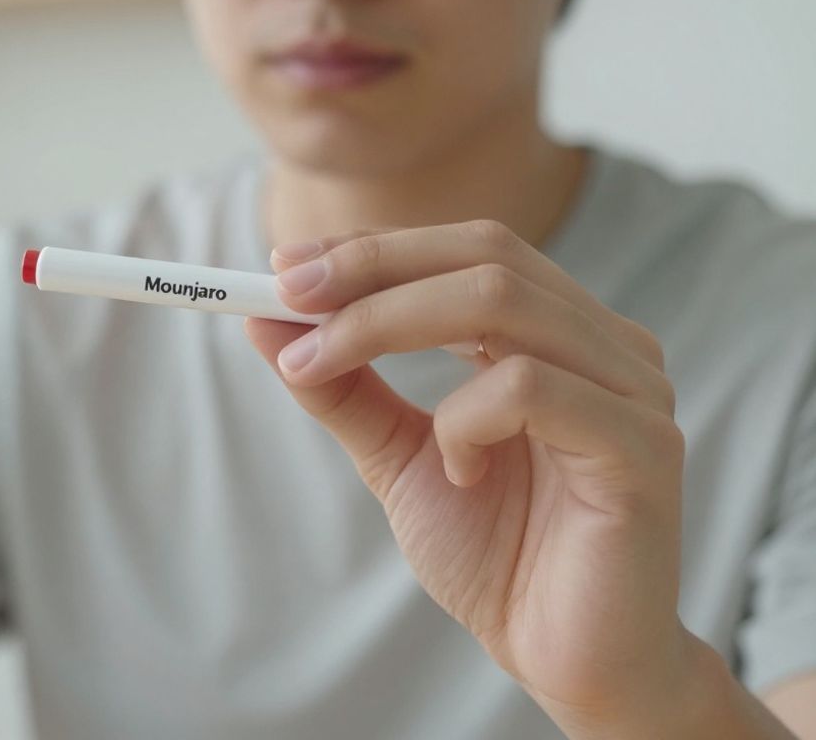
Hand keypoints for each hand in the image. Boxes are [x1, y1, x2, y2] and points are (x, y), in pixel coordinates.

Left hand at [245, 220, 695, 734]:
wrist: (566, 659)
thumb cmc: (497, 554)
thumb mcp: (398, 456)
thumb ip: (346, 388)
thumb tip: (267, 319)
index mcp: (557, 333)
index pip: (466, 249)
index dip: (373, 248)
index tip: (284, 264)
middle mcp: (605, 344)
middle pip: (484, 254)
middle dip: (371, 267)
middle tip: (287, 293)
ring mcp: (632, 388)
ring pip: (500, 301)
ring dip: (384, 324)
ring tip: (317, 366)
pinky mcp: (641, 446)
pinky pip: (530, 389)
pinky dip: (464, 419)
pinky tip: (455, 472)